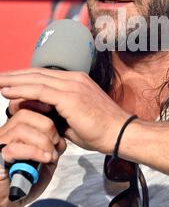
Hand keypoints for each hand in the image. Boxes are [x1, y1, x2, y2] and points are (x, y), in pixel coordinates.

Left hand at [0, 68, 129, 153]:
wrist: (120, 133)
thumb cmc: (101, 130)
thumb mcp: (74, 120)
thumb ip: (56, 114)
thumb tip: (38, 115)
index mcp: (76, 82)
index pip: (44, 75)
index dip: (24, 77)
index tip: (8, 81)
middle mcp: (74, 79)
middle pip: (37, 73)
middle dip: (14, 75)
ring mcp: (73, 85)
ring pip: (35, 79)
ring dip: (12, 80)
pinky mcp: (71, 96)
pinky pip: (40, 90)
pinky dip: (21, 89)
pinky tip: (6, 91)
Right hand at [0, 108, 65, 206]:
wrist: (7, 204)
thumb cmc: (25, 182)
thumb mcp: (44, 161)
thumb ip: (51, 146)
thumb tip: (61, 138)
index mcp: (15, 130)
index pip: (29, 108)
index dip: (46, 114)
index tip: (60, 127)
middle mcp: (4, 133)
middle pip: (25, 114)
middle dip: (47, 127)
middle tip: (55, 144)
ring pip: (21, 129)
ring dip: (42, 141)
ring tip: (50, 155)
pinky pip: (14, 148)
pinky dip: (34, 152)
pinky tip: (44, 159)